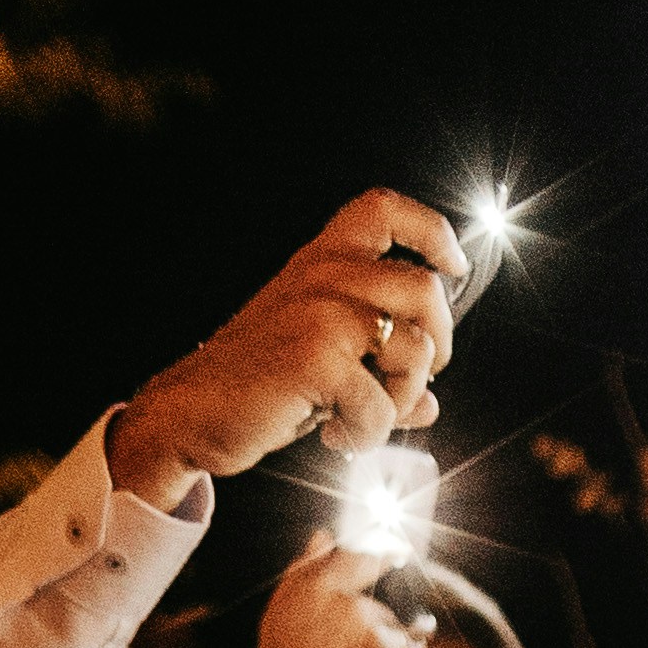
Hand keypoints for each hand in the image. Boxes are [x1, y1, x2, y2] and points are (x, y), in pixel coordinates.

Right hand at [105, 194, 460, 502]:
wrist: (193, 413)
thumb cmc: (261, 387)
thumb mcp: (327, 370)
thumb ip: (380, 374)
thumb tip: (431, 405)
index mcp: (321, 262)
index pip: (382, 210)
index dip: (431, 231)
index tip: (453, 266)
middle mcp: (322, 275)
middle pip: (425, 288)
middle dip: (438, 346)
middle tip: (408, 384)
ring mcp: (319, 310)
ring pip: (417, 348)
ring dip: (403, 398)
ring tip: (363, 417)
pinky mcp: (315, 356)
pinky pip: (385, 404)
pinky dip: (369, 434)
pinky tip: (335, 438)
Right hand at [253, 540, 434, 647]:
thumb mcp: (283, 617)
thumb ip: (305, 572)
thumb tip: (324, 536)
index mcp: (312, 585)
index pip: (359, 554)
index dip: (385, 550)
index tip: (401, 550)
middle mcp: (344, 600)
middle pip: (380, 609)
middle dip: (375, 633)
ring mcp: (371, 626)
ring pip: (394, 634)